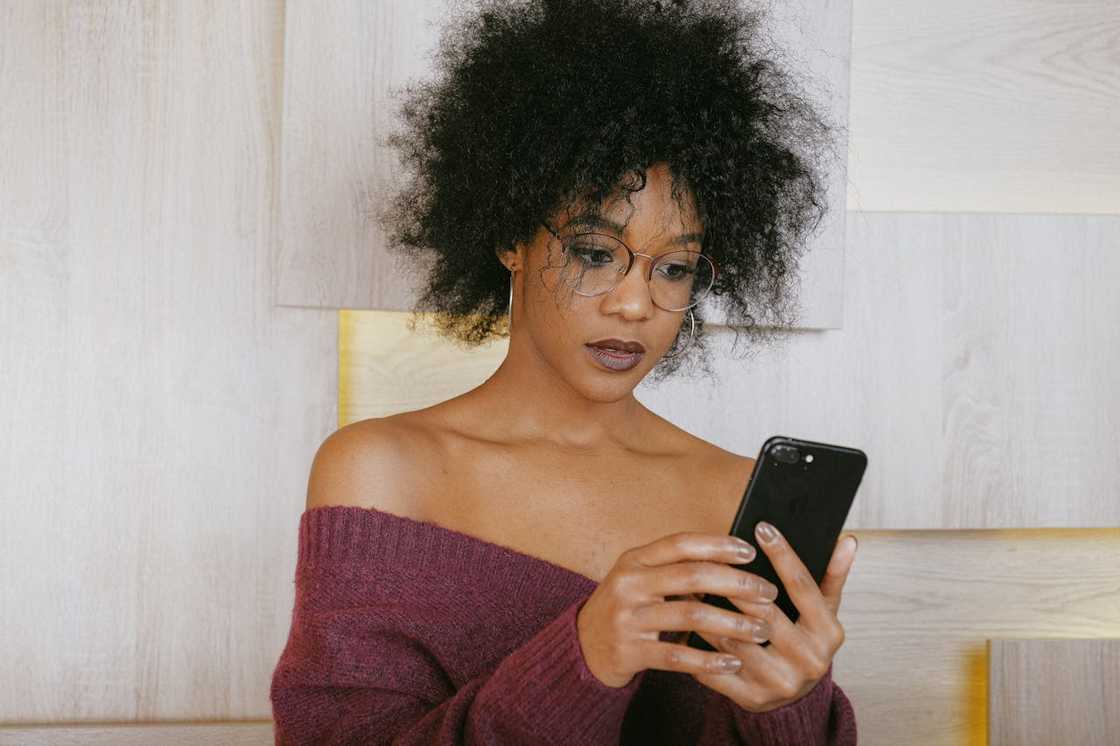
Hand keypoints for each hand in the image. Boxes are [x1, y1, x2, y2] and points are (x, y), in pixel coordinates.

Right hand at [576, 532, 781, 687]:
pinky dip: (708, 660)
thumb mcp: (640, 579)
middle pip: (691, 575)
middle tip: (768, 592)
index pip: (681, 543)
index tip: (751, 552)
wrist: (583, 647)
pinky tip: (733, 662)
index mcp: (634, 559)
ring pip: (689, 615)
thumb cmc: (626, 608)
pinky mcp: (629, 651)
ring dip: (732, 622)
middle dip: (736, 583)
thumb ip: (675, 569)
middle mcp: (629, 583)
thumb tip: (732, 561)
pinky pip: (676, 656)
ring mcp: (627, 618)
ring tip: (761, 630)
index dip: (717, 545)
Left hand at [690, 522, 857, 712]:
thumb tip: (848, 540)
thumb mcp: (822, 611)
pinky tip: (682, 624)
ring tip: (689, 586)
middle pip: (764, 612)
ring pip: (733, 638)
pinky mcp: (751, 698)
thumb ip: (831, 576)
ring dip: (707, 611)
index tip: (762, 527)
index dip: (783, 554)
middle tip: (709, 557)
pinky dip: (696, 645)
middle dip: (734, 583)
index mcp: (829, 634)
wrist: (792, 699)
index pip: (803, 586)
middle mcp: (809, 661)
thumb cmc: (804, 641)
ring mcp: (780, 682)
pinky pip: (716, 667)